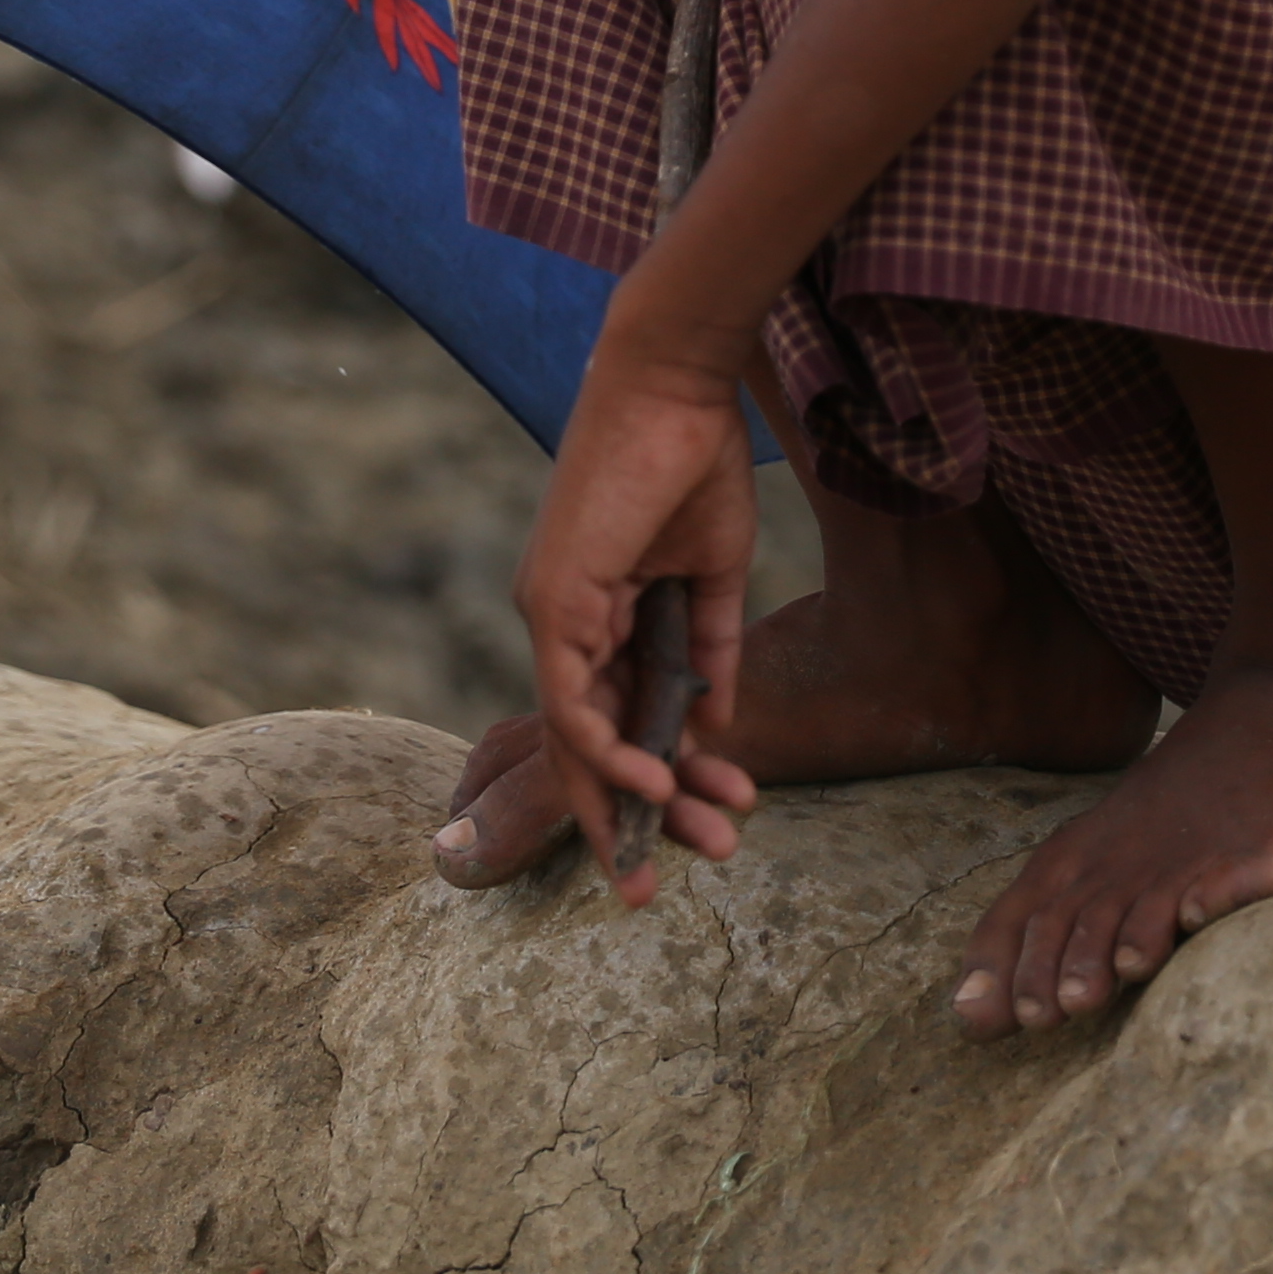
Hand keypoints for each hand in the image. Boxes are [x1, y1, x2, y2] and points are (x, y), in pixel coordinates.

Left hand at [512, 343, 761, 897]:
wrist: (677, 384)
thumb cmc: (696, 459)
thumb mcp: (714, 574)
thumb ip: (711, 650)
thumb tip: (721, 725)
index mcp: (599, 615)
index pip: (621, 719)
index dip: (658, 780)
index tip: (702, 830)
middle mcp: (563, 623)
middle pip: (594, 744)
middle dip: (634, 819)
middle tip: (663, 888)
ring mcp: (551, 612)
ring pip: (581, 735)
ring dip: (635, 797)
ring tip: (682, 852)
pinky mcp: (553, 598)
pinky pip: (572, 696)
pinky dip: (608, 745)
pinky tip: (651, 781)